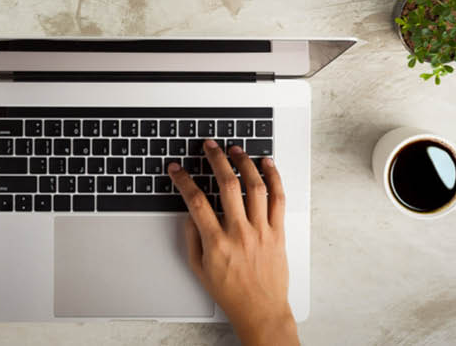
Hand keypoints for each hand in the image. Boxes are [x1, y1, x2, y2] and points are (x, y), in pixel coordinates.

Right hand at [169, 140, 297, 345]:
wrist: (260, 310)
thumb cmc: (230, 292)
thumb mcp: (199, 268)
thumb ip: (192, 237)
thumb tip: (190, 212)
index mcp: (216, 242)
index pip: (196, 201)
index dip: (184, 180)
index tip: (177, 169)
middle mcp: (240, 233)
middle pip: (228, 185)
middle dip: (216, 159)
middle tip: (210, 146)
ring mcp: (261, 231)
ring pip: (255, 187)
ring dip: (244, 163)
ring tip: (235, 150)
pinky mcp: (278, 232)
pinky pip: (278, 198)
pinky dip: (273, 177)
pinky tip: (266, 163)